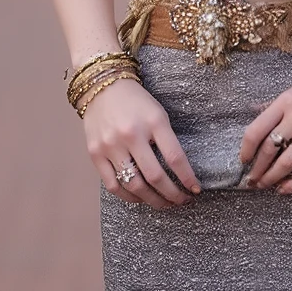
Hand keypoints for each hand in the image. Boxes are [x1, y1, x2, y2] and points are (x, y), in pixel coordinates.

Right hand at [81, 77, 199, 207]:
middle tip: (182, 201)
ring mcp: (111, 145)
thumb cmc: (135, 101)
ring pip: (135, 185)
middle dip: (173, 195)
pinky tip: (140, 198)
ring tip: (164, 204)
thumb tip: (180, 172)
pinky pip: (113, 185)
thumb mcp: (158, 113)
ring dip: (153, 200)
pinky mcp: (95, 154)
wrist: (101, 86)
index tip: (196, 190)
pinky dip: (129, 197)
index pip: (175, 157)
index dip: (188, 178)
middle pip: (155, 176)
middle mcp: (131, 134)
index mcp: (153, 121)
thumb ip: (167, 140)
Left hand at [240, 71, 291, 193]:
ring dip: (271, 178)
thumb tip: (251, 112)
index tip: (243, 160)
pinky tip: (284, 189)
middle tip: (251, 180)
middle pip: (268, 150)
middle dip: (257, 169)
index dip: (246, 150)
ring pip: (285, 163)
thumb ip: (273, 105)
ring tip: (264, 185)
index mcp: (285, 102)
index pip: (256, 130)